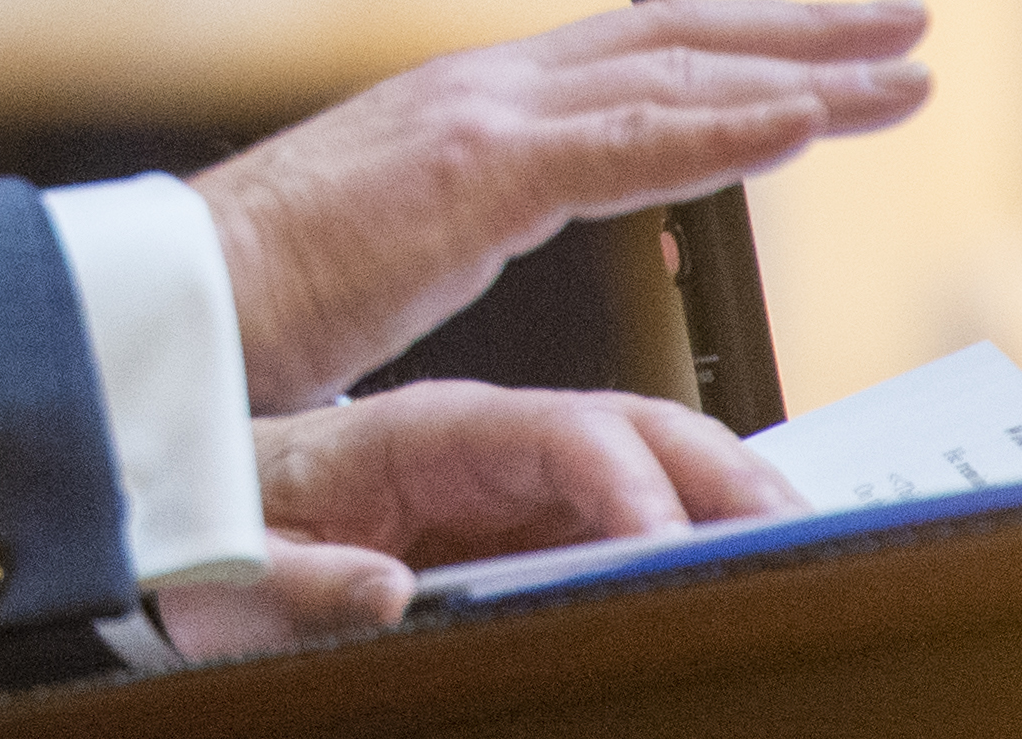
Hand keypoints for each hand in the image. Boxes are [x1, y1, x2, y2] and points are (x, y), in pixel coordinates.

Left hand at [153, 380, 806, 656]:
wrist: (215, 504)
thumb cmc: (234, 531)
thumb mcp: (239, 572)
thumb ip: (301, 585)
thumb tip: (382, 592)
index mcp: (423, 433)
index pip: (552, 435)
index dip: (624, 485)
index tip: (677, 546)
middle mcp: (489, 437)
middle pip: (634, 430)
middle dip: (725, 474)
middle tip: (798, 534)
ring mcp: (521, 472)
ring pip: (655, 457)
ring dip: (737, 489)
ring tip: (806, 540)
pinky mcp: (535, 509)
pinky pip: (638, 500)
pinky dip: (709, 517)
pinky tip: (755, 551)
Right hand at [196, 0, 928, 409]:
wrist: (177, 299)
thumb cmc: (264, 296)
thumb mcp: (401, 249)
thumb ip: (474, 224)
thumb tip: (535, 238)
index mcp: (468, 108)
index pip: (630, 57)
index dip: (737, 48)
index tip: (825, 55)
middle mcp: (485, 88)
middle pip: (675, 39)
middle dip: (800, 34)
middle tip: (904, 30)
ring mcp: (480, 118)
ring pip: (676, 78)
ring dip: (802, 74)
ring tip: (901, 75)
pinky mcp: (475, 171)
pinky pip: (633, 146)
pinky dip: (729, 129)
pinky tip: (807, 123)